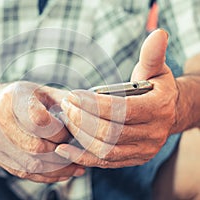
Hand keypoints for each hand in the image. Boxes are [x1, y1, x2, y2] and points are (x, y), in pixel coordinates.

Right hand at [0, 81, 84, 181]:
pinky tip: (61, 173)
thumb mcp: (42, 91)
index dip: (59, 130)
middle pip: (35, 147)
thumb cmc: (20, 96)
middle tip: (77, 152)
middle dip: (61, 152)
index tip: (69, 132)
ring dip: (57, 170)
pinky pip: (22, 172)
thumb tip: (92, 117)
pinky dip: (45, 176)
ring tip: (76, 167)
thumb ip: (66, 102)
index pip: (38, 120)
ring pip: (30, 165)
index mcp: (12, 98)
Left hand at [55, 29, 178, 167]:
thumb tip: (158, 33)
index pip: (121, 110)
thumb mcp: (156, 70)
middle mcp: (152, 134)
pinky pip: (104, 163)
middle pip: (110, 132)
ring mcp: (143, 150)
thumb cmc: (157, 88)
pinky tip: (63, 149)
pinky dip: (82, 157)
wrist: (170, 113)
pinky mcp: (133, 160)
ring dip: (80, 135)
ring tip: (65, 119)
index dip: (93, 105)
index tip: (72, 96)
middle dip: (82, 119)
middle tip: (65, 105)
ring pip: (104, 149)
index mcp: (157, 109)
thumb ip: (152, 55)